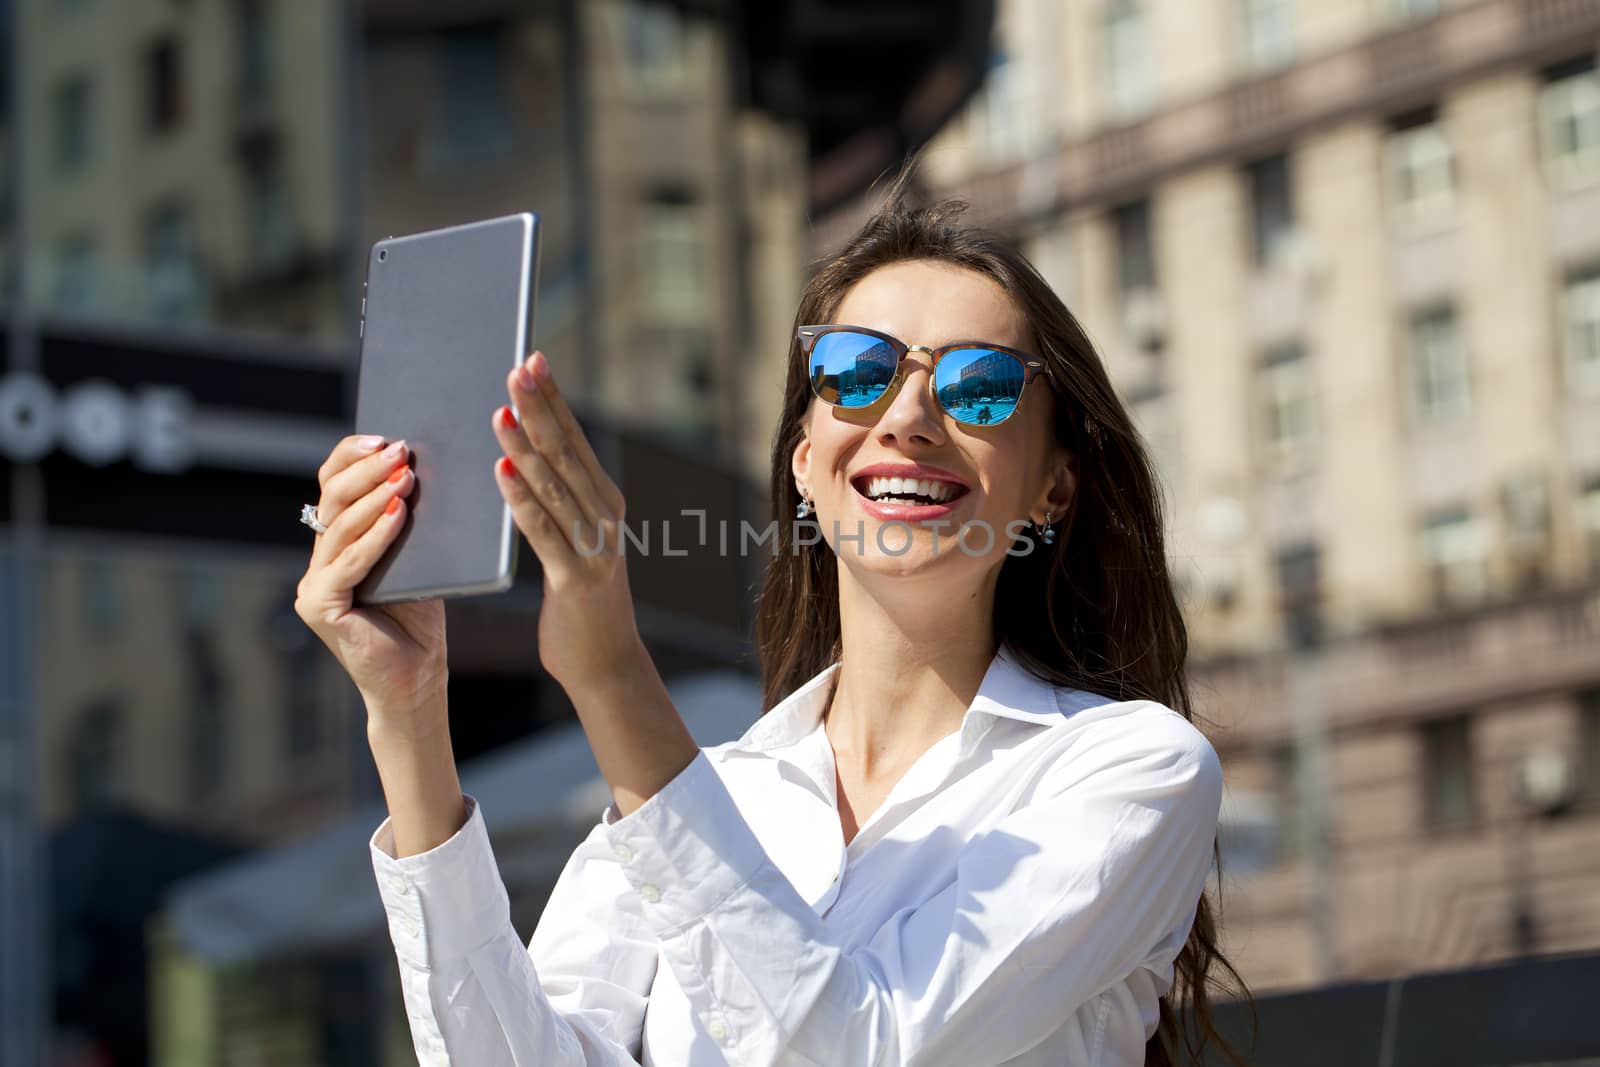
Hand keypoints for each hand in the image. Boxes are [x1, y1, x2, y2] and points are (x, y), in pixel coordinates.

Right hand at [294, 435, 447, 731]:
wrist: (418, 678)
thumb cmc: (421, 618)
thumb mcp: (418, 559)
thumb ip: (408, 521)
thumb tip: (422, 468)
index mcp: (336, 542)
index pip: (333, 485)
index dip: (353, 456)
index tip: (385, 436)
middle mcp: (318, 560)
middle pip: (332, 498)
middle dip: (366, 469)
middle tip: (400, 450)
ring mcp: (313, 583)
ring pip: (339, 526)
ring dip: (374, 496)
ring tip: (405, 475)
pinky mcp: (319, 606)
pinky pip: (349, 562)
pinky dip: (376, 536)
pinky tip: (399, 514)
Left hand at [492, 351, 643, 692]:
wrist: (605, 662)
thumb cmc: (578, 599)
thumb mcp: (571, 541)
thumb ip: (554, 501)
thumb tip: (520, 455)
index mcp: (604, 500)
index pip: (574, 437)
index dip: (553, 397)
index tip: (532, 357)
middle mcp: (605, 515)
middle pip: (566, 451)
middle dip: (540, 407)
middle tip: (516, 367)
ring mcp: (595, 546)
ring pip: (554, 486)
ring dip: (524, 446)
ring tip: (498, 412)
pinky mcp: (576, 577)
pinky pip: (543, 531)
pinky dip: (522, 499)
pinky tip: (500, 472)